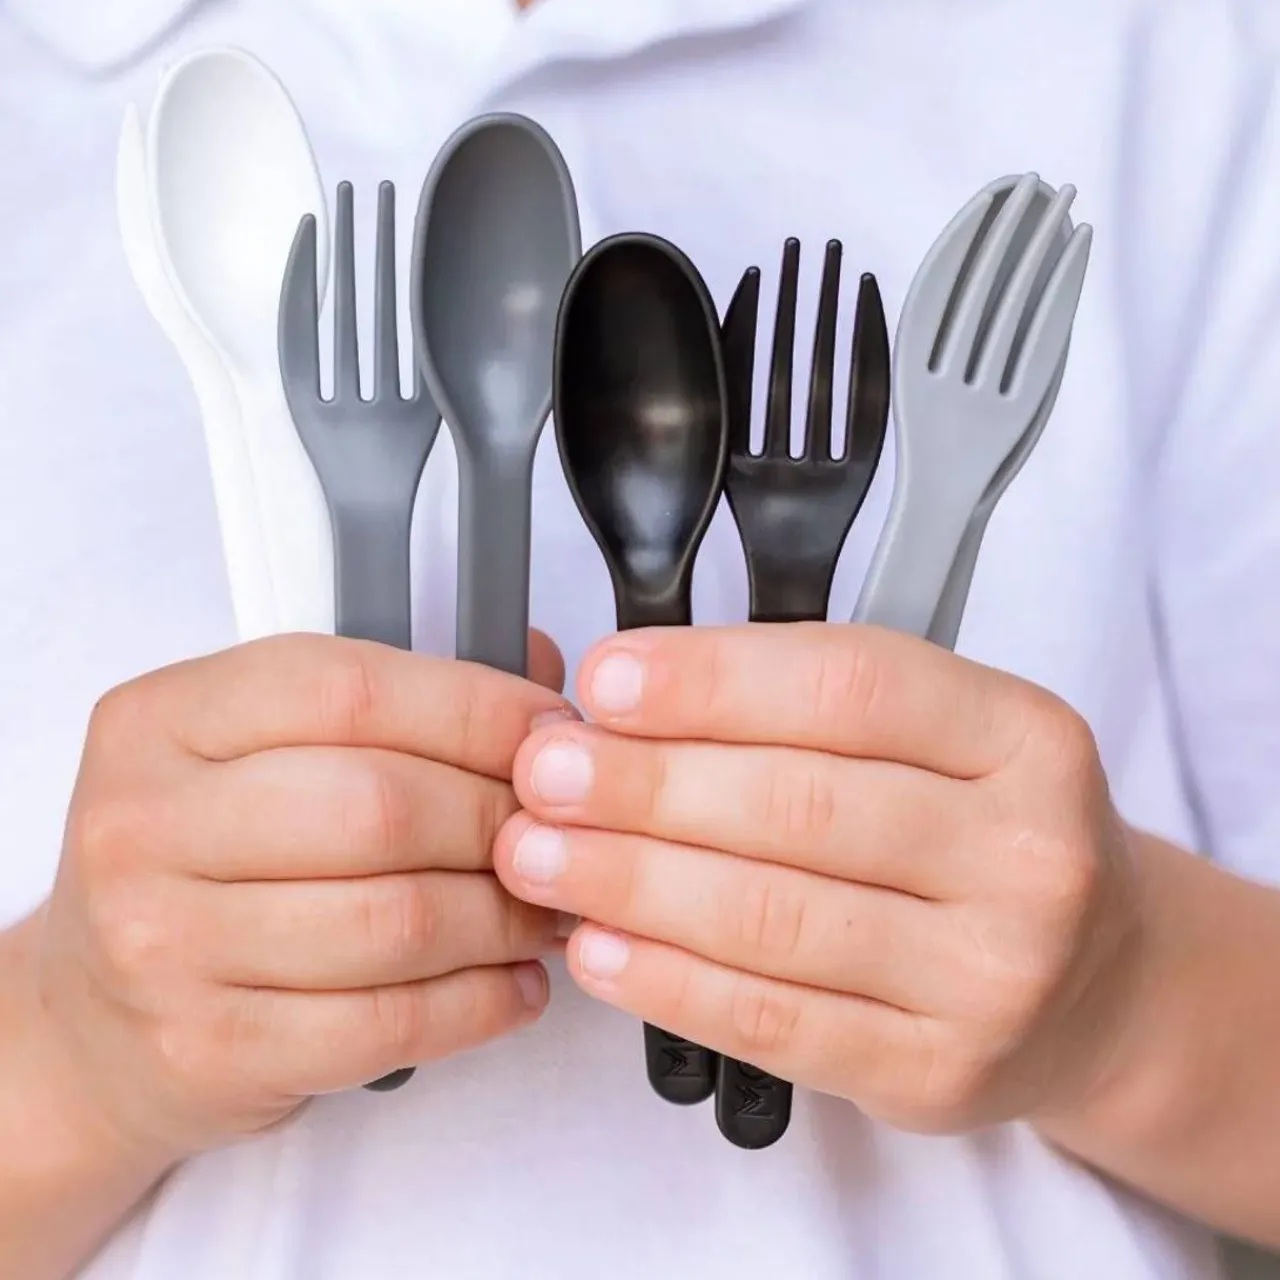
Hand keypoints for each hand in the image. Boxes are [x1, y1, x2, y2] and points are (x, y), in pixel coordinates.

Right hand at [29, 631, 576, 1164]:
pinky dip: (480, 1003)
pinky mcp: (211, 1048)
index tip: (547, 734)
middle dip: (502, 820)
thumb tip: (541, 675)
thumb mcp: (258, 749)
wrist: (92, 1020)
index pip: (349, 689)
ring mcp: (166, 944)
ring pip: (397, 921)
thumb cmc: (203, 863)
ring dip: (505, 918)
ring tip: (544, 912)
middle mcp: (146, 824)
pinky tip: (513, 983)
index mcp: (165, 719)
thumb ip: (393, 701)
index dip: (476, 708)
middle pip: (382, 806)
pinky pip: (388, 1024)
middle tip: (560, 834)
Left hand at [495, 623, 1144, 1132]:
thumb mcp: (944, 738)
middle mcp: (1029, 855)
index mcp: (1024, 738)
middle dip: (645, 786)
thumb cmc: (980, 834)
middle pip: (800, 806)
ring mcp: (992, 975)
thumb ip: (805, 709)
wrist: (1095, 980)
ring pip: (775, 917)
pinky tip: (599, 947)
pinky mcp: (939, 1071)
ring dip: (630, 882)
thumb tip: (626, 704)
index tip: (606, 681)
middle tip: (543, 773)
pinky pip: (777, 1022)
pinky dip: (669, 981)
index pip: (850, 687)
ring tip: (537, 854)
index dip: (712, 681)